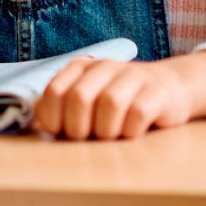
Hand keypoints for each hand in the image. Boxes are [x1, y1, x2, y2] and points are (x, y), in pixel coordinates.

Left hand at [32, 55, 205, 140]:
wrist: (170, 88)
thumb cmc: (120, 102)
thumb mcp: (88, 100)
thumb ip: (61, 109)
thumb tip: (35, 126)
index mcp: (81, 68)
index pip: (54, 91)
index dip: (53, 118)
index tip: (60, 132)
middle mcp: (105, 67)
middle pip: (80, 97)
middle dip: (79, 128)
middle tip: (87, 138)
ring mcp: (134, 76)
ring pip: (110, 103)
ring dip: (107, 130)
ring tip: (111, 136)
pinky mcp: (158, 91)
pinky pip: (139, 113)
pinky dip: (131, 131)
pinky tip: (132, 133)